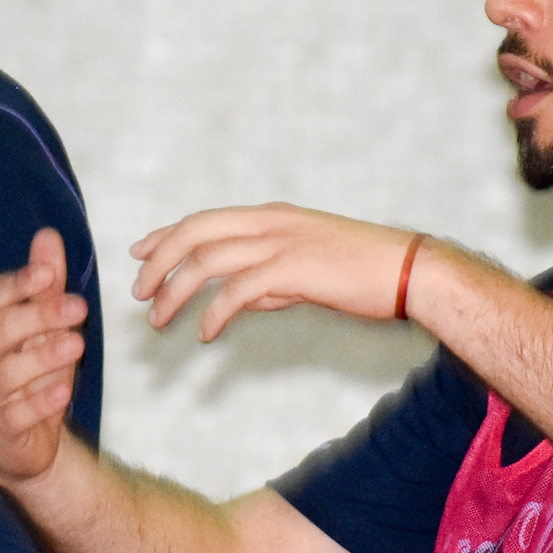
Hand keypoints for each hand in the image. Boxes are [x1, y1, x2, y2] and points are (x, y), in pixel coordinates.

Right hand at [0, 227, 88, 491]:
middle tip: (79, 307)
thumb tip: (47, 236)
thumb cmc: (34, 377)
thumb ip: (45, 286)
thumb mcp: (46, 328)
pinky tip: (63, 392)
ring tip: (76, 344)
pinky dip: (38, 404)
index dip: (20, 284)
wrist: (26, 443)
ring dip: (41, 357)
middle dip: (38, 316)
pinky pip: (13, 416)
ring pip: (5, 373)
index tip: (49, 272)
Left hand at [128, 204, 420, 340]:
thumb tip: (242, 303)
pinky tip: (206, 335)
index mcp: (273, 217)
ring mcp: (281, 243)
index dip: (167, 235)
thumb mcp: (310, 272)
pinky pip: (238, 291)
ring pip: (208, 260)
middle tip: (140, 293)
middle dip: (159, 261)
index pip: (205, 220)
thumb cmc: (366, 274)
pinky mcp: (294, 269)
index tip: (140, 252)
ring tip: (160, 320)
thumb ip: (274, 283)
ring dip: (176, 292)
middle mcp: (271, 223)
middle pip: (195, 233)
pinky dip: (214, 313)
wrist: (412, 272)